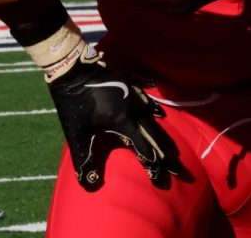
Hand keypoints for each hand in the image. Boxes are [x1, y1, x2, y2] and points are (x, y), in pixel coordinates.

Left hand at [48, 42, 180, 190]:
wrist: (72, 66)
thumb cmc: (73, 100)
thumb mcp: (76, 132)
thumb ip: (84, 158)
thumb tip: (89, 184)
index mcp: (123, 121)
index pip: (144, 149)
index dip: (153, 166)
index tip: (161, 181)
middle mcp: (133, 109)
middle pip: (155, 136)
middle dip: (167, 156)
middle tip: (179, 171)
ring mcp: (132, 96)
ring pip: (153, 120)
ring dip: (162, 138)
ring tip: (172, 151)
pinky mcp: (128, 87)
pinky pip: (147, 104)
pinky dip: (154, 114)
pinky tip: (159, 117)